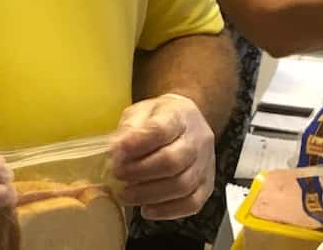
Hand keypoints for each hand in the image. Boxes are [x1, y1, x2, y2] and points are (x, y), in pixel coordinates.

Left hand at [111, 94, 214, 219]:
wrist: (187, 121)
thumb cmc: (158, 117)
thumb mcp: (139, 112)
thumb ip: (128, 129)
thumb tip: (114, 151)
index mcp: (179, 115)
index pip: (160, 129)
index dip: (136, 144)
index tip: (115, 153)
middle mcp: (198, 139)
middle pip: (173, 160)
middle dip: (141, 172)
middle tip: (118, 175)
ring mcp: (205, 163)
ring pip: (183, 185)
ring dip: (150, 194)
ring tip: (126, 195)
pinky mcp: (207, 184)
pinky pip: (193, 203)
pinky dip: (168, 211)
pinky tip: (147, 210)